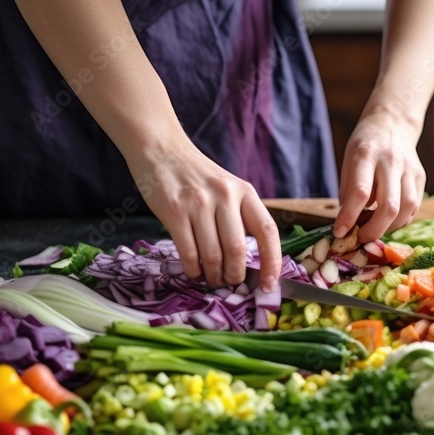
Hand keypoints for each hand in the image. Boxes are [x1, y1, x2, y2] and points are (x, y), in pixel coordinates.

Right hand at [123, 135, 280, 290]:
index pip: (267, 231)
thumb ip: (241, 217)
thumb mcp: (229, 188)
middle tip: (230, 283)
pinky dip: (193, 270)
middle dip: (234, 275)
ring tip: (212, 280)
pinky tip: (194, 271)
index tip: (269, 284)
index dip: (271, 262)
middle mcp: (224, 196)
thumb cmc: (198, 176)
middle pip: (237, 250)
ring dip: (213, 276)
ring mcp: (198, 203)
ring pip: (212, 255)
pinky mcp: (174, 211)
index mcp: (245, 192)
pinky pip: (188, 253)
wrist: (162, 151)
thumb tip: (251, 263)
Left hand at [334, 112, 425, 241]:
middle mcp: (391, 161)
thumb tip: (348, 224)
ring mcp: (409, 169)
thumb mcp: (348, 161)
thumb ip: (348, 191)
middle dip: (373, 230)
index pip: (360, 193)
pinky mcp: (421, 176)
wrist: (392, 123)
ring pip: (406, 209)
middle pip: (389, 206)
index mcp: (366, 155)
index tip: (340, 232)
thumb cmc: (365, 146)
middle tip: (360, 238)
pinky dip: (400, 220)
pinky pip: (413, 207)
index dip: (349, 217)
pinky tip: (389, 219)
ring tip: (375, 228)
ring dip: (389, 227)